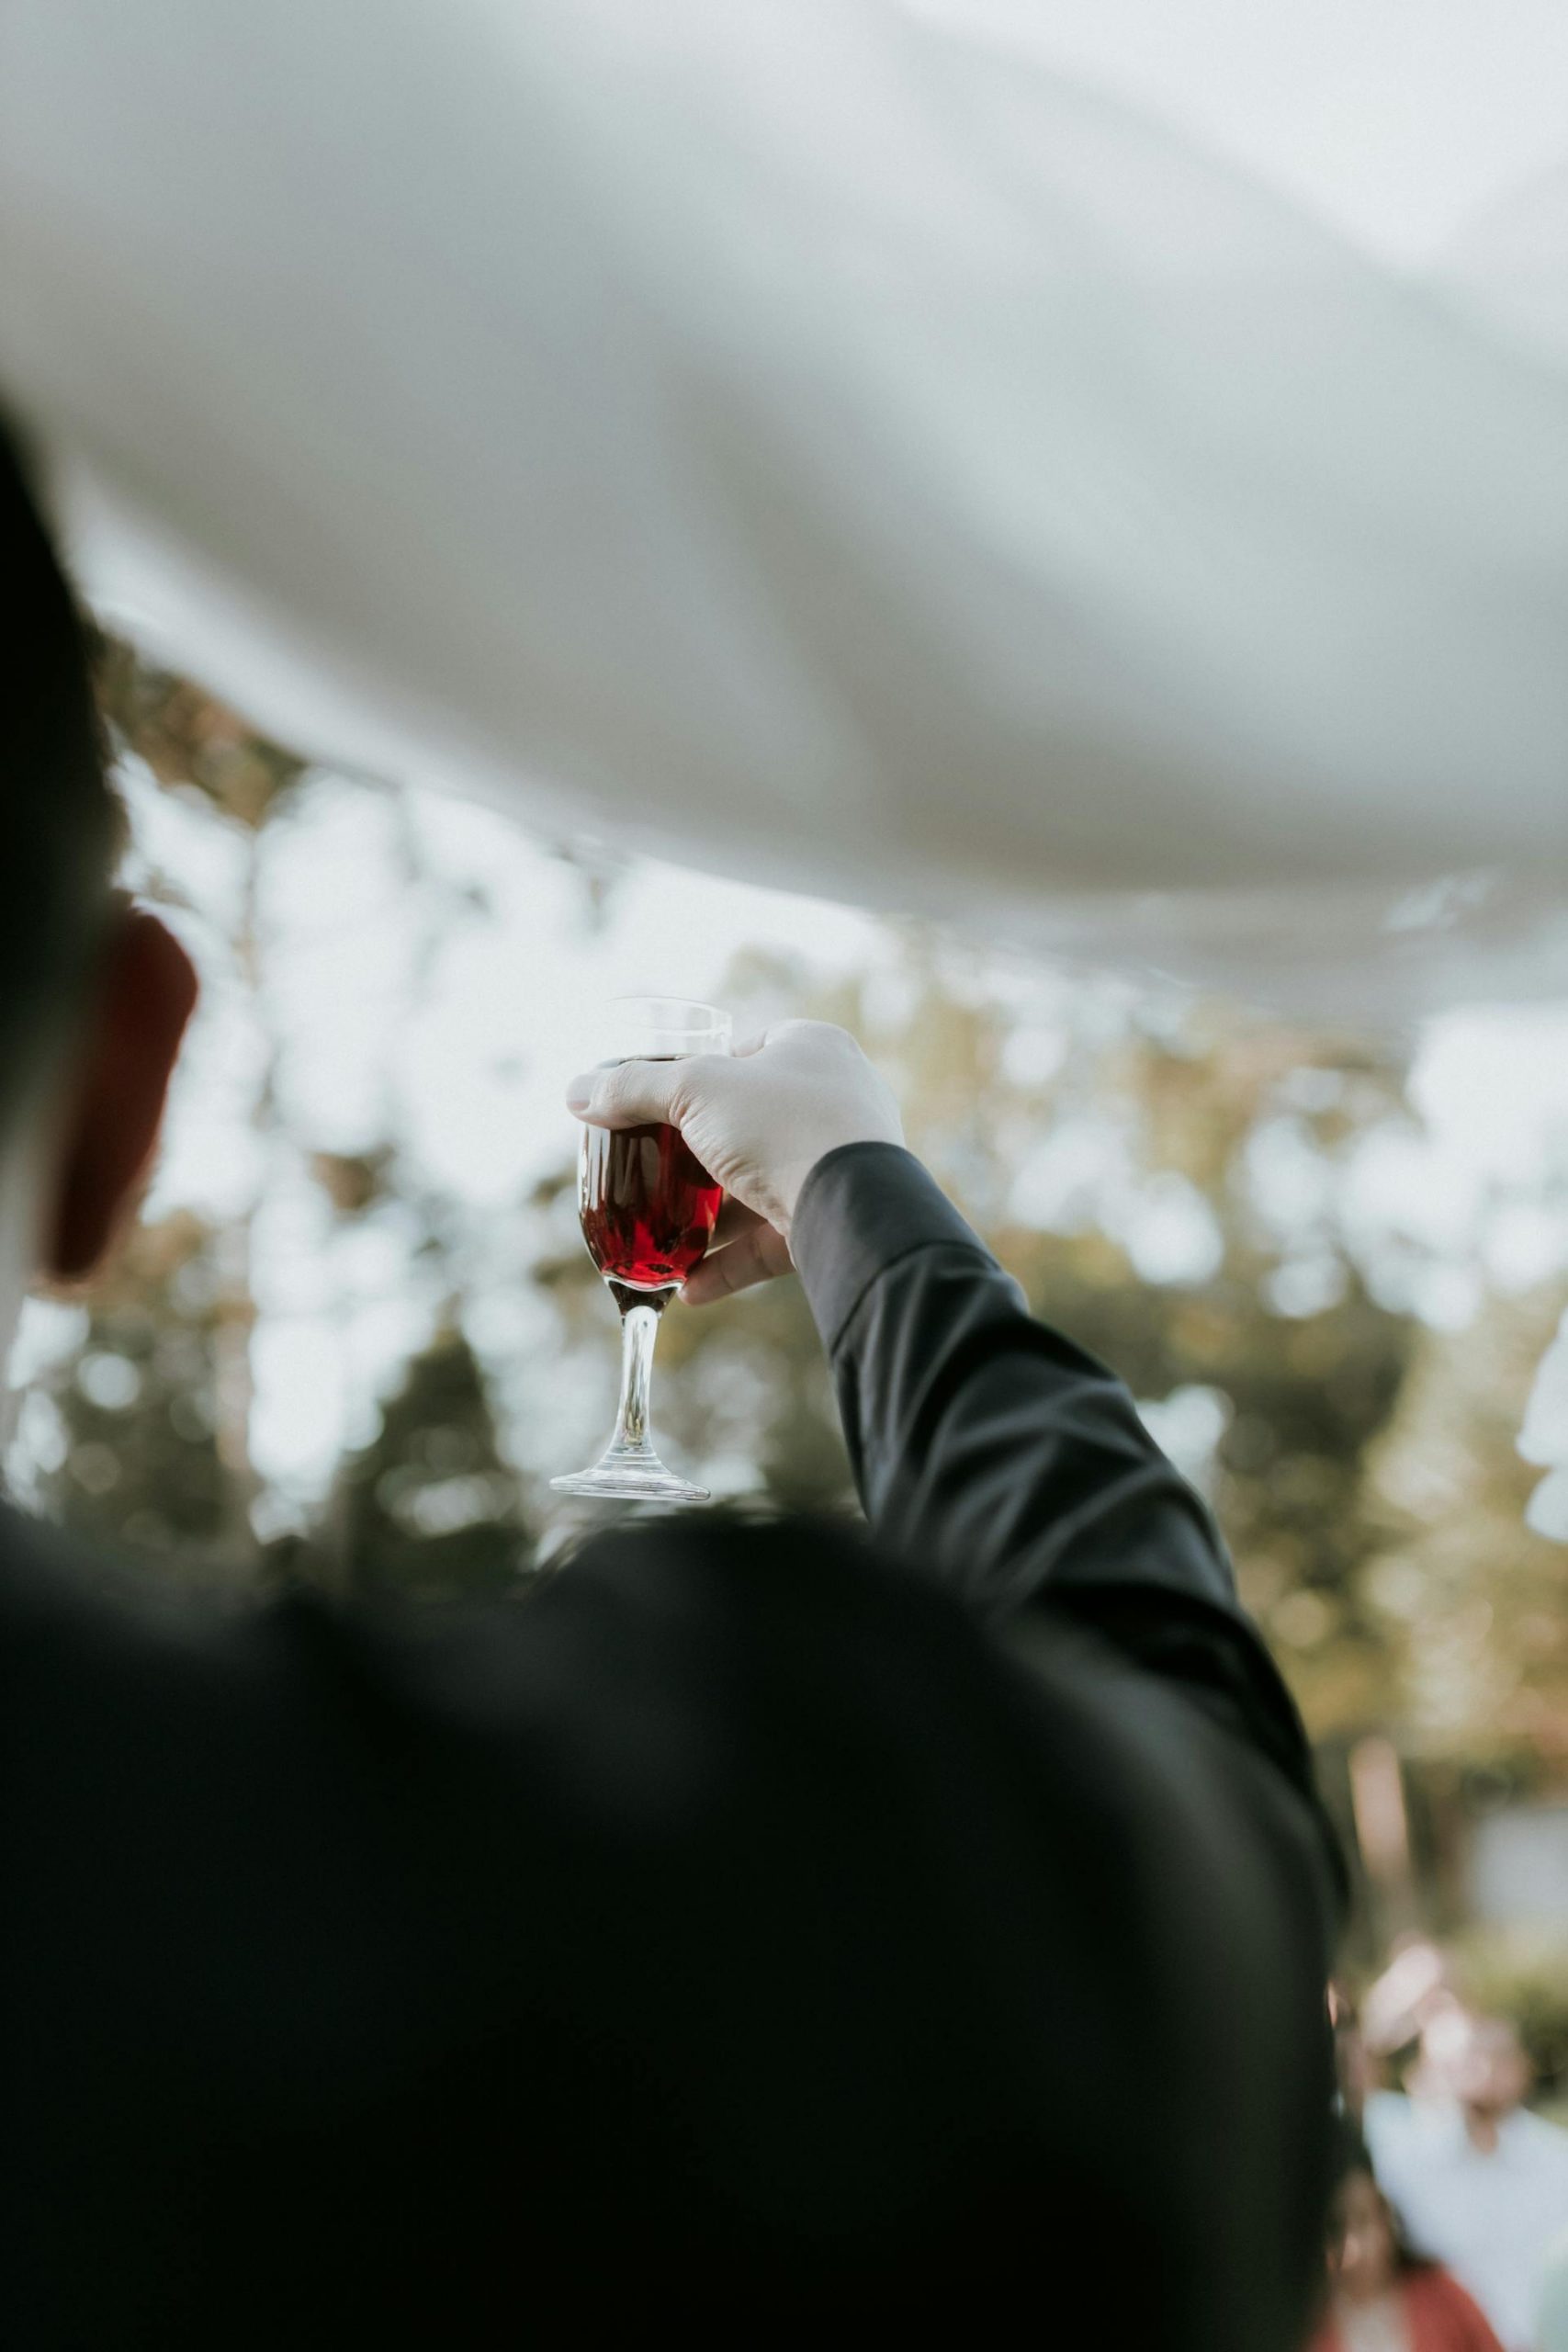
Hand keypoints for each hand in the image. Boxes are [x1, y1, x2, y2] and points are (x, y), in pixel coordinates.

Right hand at [566, 1020, 903, 1302]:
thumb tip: (576, 1093)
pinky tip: (686, 1288)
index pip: (746, 1050)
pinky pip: (770, 1242)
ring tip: (659, 1236)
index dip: (700, 1069)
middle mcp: (833, 1103)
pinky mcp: (832, 1222)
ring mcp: (836, 1165)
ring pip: (757, 1188)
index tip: (659, 1101)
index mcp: (812, 1049)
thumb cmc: (782, 1126)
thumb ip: (632, 1090)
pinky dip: (727, 1263)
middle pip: (746, 1124)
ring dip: (707, 1217)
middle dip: (694, 1154)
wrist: (853, 1210)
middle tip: (648, 1171)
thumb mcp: (695, 1090)